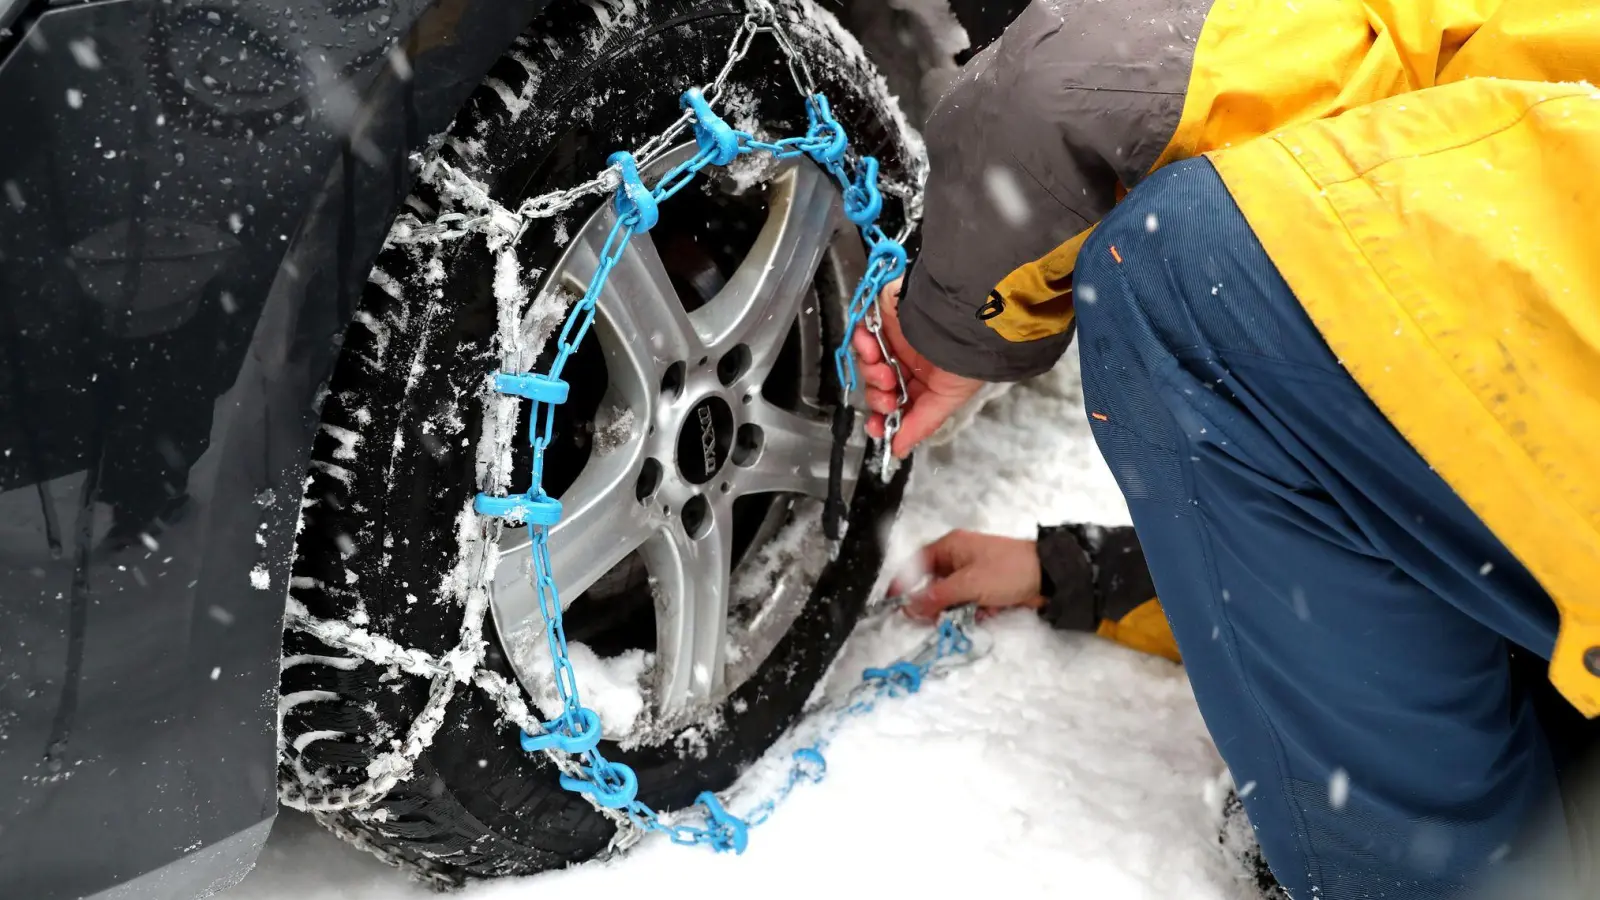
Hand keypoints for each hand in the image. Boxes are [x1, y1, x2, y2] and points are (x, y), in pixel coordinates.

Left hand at [852, 278, 983, 458]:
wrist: (963, 317)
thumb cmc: (963, 360)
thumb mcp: (945, 400)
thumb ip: (919, 425)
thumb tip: (897, 452)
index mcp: (924, 382)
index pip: (896, 405)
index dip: (883, 418)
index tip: (877, 428)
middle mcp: (908, 362)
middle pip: (877, 387)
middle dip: (878, 397)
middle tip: (887, 396)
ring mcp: (893, 340)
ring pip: (867, 365)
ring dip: (871, 373)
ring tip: (885, 371)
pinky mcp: (882, 318)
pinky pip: (861, 335)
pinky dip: (862, 344)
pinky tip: (873, 347)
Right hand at [890, 529, 1044, 620]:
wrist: (1050, 576)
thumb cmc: (1006, 572)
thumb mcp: (968, 585)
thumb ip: (937, 597)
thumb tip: (908, 608)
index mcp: (951, 546)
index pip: (917, 562)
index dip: (903, 582)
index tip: (894, 603)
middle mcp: (959, 556)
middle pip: (933, 582)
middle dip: (933, 602)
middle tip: (933, 619)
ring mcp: (974, 572)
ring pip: (951, 595)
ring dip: (954, 608)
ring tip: (963, 617)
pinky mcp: (987, 586)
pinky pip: (968, 600)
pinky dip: (972, 610)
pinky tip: (983, 614)